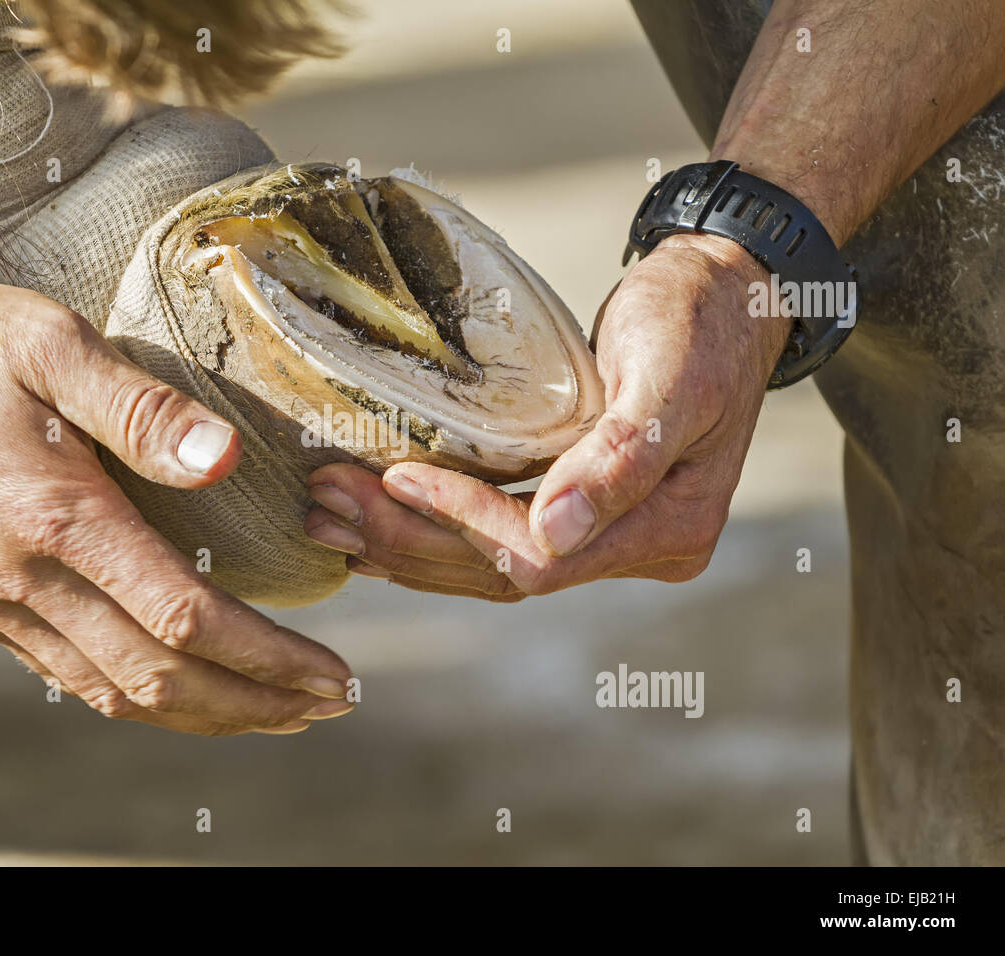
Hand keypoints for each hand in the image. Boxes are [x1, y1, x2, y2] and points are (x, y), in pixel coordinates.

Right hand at [0, 279, 353, 733]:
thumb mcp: (51, 344)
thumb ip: (141, 406)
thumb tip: (224, 458)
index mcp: (56, 518)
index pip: (183, 618)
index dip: (266, 657)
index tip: (331, 671)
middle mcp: (24, 581)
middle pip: (160, 679)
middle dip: (256, 702)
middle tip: (331, 704)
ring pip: (116, 695)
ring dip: (206, 715)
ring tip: (278, 713)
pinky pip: (73, 680)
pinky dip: (143, 701)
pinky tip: (186, 695)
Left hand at [303, 233, 790, 598]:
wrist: (727, 293)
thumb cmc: (701, 318)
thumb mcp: (670, 374)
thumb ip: (621, 455)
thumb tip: (555, 532)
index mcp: (671, 525)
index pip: (543, 557)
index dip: (463, 524)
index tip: (394, 478)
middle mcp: (639, 547)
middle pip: (505, 573)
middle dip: (409, 541)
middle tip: (326, 505)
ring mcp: (610, 536)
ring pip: (491, 567)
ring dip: (406, 546)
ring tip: (328, 519)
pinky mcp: (581, 513)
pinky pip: (498, 541)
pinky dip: (434, 534)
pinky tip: (378, 525)